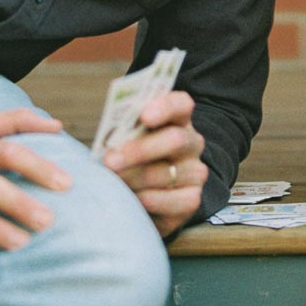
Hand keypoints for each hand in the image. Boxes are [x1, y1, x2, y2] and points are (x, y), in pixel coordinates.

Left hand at [104, 90, 206, 237]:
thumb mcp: (128, 138)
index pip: (181, 104)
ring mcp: (195, 172)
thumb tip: (110, 144)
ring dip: (134, 179)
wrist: (144, 192)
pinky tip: (133, 199)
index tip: (144, 116)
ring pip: (166, 174)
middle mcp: (192, 143)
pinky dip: (147, 201)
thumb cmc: (131, 157)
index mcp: (177, 119)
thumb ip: (124, 133)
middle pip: (175, 140)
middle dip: (139, 150)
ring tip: (112, 183)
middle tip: (110, 161)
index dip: (165, 107)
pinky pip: (171, 201)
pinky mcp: (192, 199)